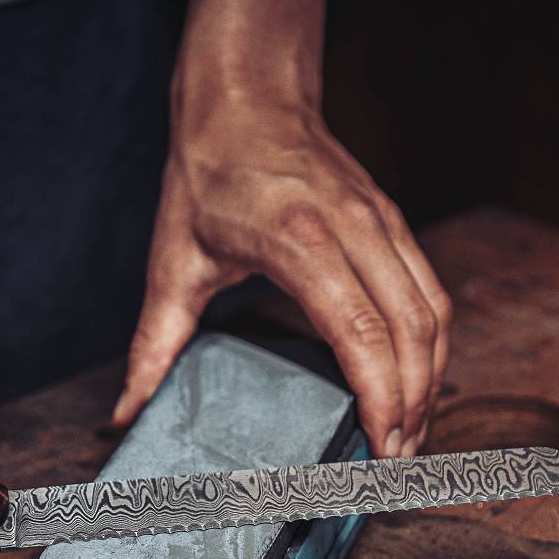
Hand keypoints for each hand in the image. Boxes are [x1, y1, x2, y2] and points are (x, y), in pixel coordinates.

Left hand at [113, 98, 451, 457]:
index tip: (379, 444)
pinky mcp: (392, 222)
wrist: (245, 96)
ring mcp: (381, 221)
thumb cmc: (209, 172)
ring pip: (432, 311)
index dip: (379, 394)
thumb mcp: (173, 262)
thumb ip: (153, 346)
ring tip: (409, 434)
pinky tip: (415, 382)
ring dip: (430, 377)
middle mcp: (354, 227)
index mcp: (299, 239)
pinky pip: (429, 291)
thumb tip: (127, 411)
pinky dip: (431, 344)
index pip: (359, 330)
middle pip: (410, 329)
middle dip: (412, 403)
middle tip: (394, 462)